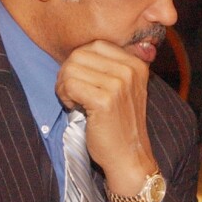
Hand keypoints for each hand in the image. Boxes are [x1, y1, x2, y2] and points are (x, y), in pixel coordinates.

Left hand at [55, 41, 157, 201]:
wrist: (129, 156)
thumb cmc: (120, 124)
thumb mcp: (125, 88)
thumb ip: (110, 67)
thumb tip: (78, 52)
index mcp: (137, 64)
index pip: (96, 45)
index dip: (80, 61)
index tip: (81, 81)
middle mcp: (130, 71)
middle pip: (81, 54)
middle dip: (68, 72)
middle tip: (71, 92)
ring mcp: (119, 85)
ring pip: (71, 68)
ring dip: (64, 85)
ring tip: (72, 100)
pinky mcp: (105, 101)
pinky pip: (70, 84)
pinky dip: (64, 95)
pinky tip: (73, 107)